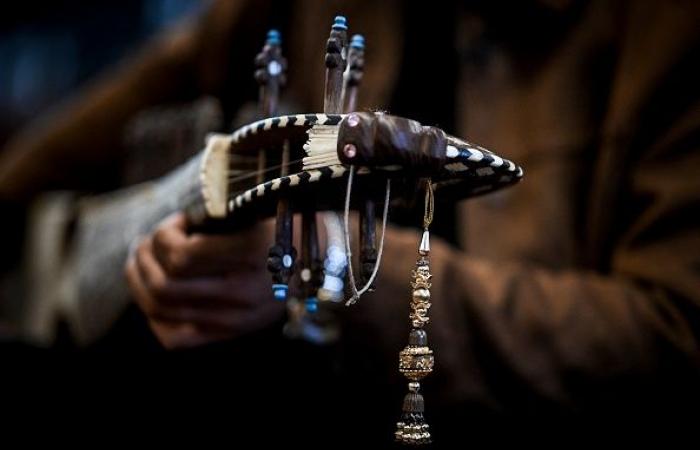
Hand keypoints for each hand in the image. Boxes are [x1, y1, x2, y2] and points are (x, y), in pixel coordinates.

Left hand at [125, 213, 282, 348]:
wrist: (319, 261)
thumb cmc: (283, 226)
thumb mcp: (257, 211)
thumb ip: (214, 218)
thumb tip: (166, 230)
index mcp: (253, 255)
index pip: (182, 256)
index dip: (165, 235)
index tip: (177, 222)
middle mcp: (244, 293)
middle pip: (165, 285)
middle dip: (145, 257)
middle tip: (150, 240)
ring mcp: (236, 319)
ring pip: (161, 311)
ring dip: (140, 281)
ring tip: (143, 260)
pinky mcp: (230, 332)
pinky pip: (174, 337)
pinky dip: (154, 315)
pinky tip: (153, 293)